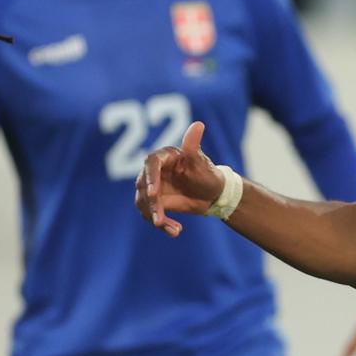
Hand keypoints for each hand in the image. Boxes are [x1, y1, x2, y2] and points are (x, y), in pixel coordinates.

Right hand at [136, 121, 223, 237]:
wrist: (213, 195)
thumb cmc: (208, 174)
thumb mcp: (201, 163)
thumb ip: (193, 146)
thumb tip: (199, 125)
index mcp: (164, 157)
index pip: (151, 164)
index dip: (151, 178)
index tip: (154, 193)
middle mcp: (154, 171)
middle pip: (143, 186)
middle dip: (152, 205)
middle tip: (159, 219)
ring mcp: (152, 187)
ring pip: (144, 203)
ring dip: (156, 218)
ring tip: (174, 229)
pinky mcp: (154, 202)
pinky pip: (150, 215)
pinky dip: (161, 225)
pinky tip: (176, 231)